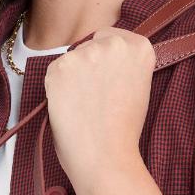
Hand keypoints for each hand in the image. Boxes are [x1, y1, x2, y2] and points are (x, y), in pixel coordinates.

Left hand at [43, 26, 154, 189]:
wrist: (106, 157)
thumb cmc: (122, 131)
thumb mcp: (138, 88)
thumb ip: (124, 66)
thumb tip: (104, 59)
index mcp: (139, 48)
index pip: (112, 37)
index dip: (106, 60)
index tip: (109, 79)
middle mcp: (114, 44)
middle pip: (90, 45)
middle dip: (89, 65)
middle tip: (96, 97)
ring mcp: (85, 53)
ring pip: (72, 59)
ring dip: (73, 77)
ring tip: (84, 106)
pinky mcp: (60, 66)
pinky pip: (54, 71)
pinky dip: (57, 88)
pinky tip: (70, 107)